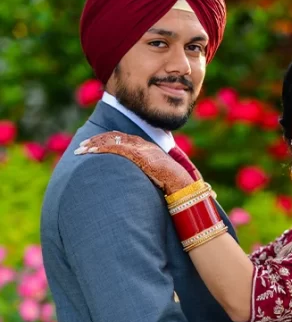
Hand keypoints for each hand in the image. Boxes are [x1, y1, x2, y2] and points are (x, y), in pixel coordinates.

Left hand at [74, 131, 194, 193]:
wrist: (181, 184)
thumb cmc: (172, 184)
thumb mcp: (156, 176)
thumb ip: (146, 174)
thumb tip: (139, 183)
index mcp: (146, 148)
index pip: (122, 139)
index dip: (106, 140)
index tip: (93, 145)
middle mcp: (142, 144)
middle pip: (114, 137)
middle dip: (96, 141)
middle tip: (81, 146)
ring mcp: (140, 148)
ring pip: (111, 140)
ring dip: (93, 144)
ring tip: (80, 150)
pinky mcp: (137, 154)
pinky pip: (115, 147)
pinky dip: (100, 148)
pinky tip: (89, 151)